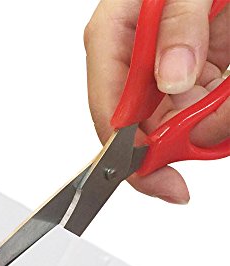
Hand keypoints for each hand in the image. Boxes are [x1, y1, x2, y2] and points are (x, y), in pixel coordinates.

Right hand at [84, 0, 228, 203]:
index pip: (109, 112)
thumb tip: (172, 78)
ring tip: (223, 103)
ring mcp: (157, 70)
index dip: (130, 154)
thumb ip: (179, 25)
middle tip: (212, 132)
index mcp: (112, 37)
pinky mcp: (184, 73)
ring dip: (205, 123)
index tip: (161, 177)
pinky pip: (195, 109)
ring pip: (173, 122)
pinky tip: (222, 102)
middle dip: (179, 139)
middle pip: (141, 127)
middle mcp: (129, 61)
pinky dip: (215, 113)